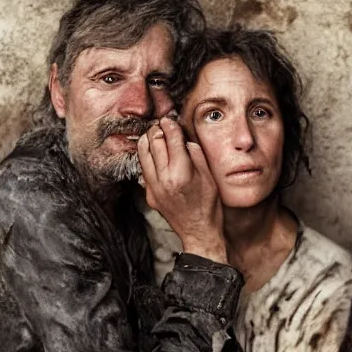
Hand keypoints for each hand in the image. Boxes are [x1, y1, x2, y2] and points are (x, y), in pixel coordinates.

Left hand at [138, 117, 226, 263]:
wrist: (198, 232)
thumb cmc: (209, 206)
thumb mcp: (209, 176)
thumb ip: (195, 154)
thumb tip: (183, 138)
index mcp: (181, 173)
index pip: (171, 139)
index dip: (170, 125)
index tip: (170, 120)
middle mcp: (163, 179)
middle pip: (154, 142)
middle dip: (158, 129)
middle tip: (163, 125)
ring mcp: (153, 187)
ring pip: (143, 153)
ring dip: (148, 140)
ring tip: (156, 136)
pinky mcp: (148, 194)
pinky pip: (144, 168)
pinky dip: (148, 157)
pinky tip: (156, 155)